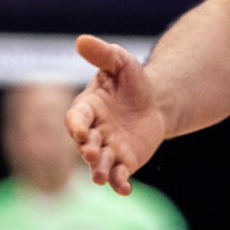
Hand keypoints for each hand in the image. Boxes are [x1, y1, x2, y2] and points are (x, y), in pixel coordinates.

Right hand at [66, 35, 165, 195]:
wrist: (155, 101)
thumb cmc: (131, 81)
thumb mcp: (119, 62)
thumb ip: (101, 54)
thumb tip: (81, 39)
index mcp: (86, 108)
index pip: (75, 118)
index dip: (75, 124)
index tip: (79, 130)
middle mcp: (93, 131)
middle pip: (84, 144)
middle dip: (86, 149)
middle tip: (90, 152)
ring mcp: (107, 149)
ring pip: (98, 163)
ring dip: (98, 170)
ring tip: (100, 177)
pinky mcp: (123, 162)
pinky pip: (118, 175)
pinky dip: (119, 183)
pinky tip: (125, 190)